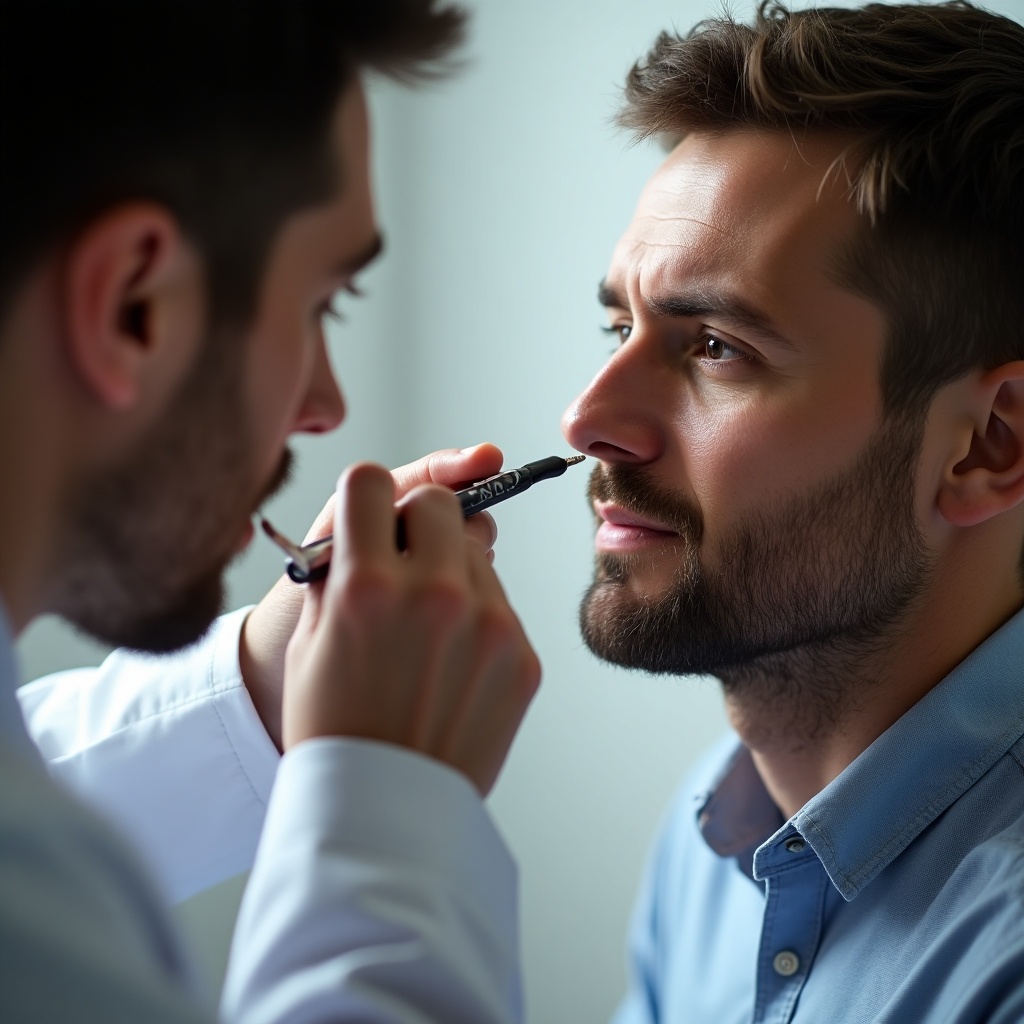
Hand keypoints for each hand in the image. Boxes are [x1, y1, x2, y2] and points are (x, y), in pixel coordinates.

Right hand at [282, 462, 540, 794]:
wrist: (383, 813)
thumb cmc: (335, 727)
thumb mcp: (312, 641)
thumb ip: (343, 569)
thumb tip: (373, 521)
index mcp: (366, 586)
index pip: (371, 483)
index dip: (365, 499)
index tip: (370, 518)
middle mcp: (432, 594)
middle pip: (438, 502)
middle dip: (418, 522)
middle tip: (405, 562)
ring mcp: (487, 624)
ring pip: (475, 551)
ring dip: (451, 570)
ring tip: (428, 629)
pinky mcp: (522, 655)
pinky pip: (501, 603)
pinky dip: (478, 617)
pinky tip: (453, 663)